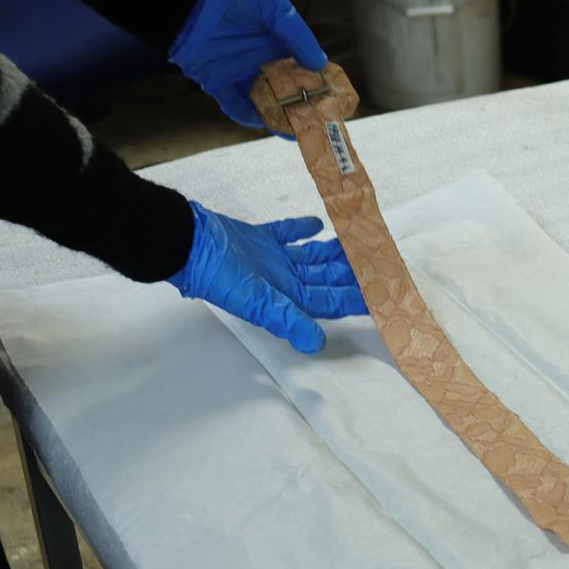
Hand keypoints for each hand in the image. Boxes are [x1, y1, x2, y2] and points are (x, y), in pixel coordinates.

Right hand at [168, 202, 366, 353]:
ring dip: (334, 253)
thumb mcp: (256, 301)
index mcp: (286, 298)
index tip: (382, 292)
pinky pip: (286, 234)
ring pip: (312, 258)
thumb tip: (317, 345)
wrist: (186, 243)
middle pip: (326, 279)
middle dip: (352, 273)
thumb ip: (288, 320)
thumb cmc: (217, 275)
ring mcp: (271, 260)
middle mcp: (282, 282)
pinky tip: (319, 224)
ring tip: (358, 243)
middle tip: (379, 260)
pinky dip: (302, 230)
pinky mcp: (258, 239)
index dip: (356, 298)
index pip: (331, 301)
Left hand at [170, 0, 325, 131]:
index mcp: (275, 42)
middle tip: (314, 122)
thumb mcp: (272, 6)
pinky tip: (258, 119)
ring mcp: (238, 71)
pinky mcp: (216, 80)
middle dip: (298, 107)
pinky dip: (244, 114)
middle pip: (283, 89)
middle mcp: (258, 59)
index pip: (300, 68)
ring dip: (275, 116)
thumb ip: (296, 35)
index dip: (315, 83)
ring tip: (291, 129)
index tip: (329, 98)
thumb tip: (319, 65)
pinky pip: (232, 103)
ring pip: (261, 101)